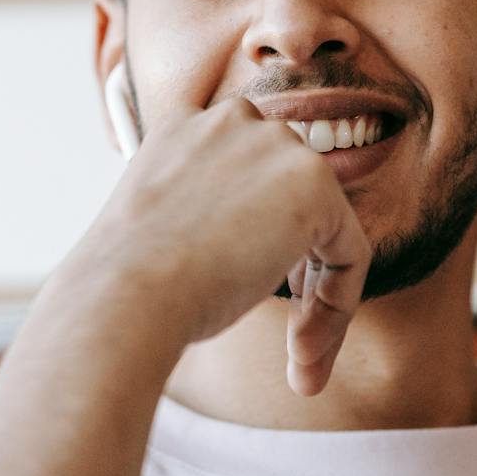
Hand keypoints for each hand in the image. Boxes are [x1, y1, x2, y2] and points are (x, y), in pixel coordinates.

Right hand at [66, 94, 370, 395]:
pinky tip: (303, 351)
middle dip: (291, 263)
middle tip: (286, 332)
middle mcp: (233, 120)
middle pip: (289, 195)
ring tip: (297, 355)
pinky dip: (336, 307)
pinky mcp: (315, 186)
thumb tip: (239, 243)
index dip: (255, 222)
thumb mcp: (157, 223)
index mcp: (184, 124)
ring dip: (316, 296)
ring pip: (325, 227)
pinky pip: (350, 253)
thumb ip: (202, 210)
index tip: (241, 284)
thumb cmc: (127, 279)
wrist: (126, 293)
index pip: (244, 161)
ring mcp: (277, 146)